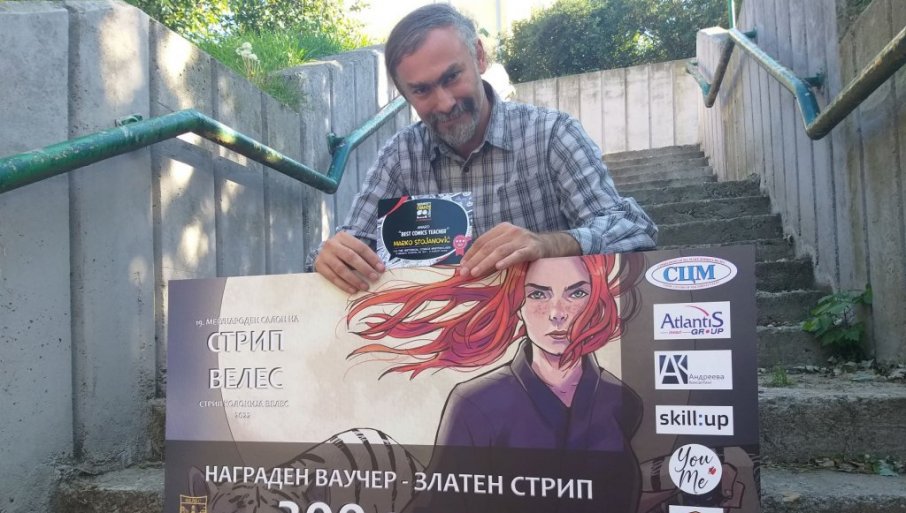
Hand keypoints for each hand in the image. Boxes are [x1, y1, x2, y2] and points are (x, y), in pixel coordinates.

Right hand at [314, 232, 384, 293]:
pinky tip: (353, 290)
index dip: (372, 258)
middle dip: (364, 268)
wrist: (324, 251)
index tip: (381, 269)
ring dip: (355, 279)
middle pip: (350, 257)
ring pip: (341, 269)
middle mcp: (332, 244)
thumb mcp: (352, 247)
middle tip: (375, 278)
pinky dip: (344, 285)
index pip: (360, 247)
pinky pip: (333, 277)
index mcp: (343, 236)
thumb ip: (364, 255)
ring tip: (365, 286)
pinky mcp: (319, 266)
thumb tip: (379, 268)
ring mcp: (324, 255)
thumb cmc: (343, 250)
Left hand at [459, 223, 579, 277]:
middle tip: (464, 273)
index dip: (470, 254)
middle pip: (488, 246)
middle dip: (474, 260)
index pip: (482, 241)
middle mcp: (511, 231)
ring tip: (475, 272)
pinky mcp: (533, 249)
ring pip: (500, 251)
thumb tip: (470, 265)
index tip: (461, 266)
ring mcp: (522, 239)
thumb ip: (493, 250)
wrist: (551, 246)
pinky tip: (498, 266)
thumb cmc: (525, 248)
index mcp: (502, 228)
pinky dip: (507, 260)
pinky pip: (518, 255)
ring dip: (485, 262)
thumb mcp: (508, 244)